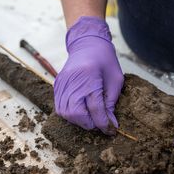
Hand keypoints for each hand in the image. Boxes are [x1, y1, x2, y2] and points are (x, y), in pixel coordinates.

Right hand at [54, 16, 123, 133]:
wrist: (87, 43)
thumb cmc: (104, 60)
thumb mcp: (116, 80)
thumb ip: (111, 102)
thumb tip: (110, 123)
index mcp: (89, 76)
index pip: (95, 108)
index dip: (104, 123)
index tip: (111, 130)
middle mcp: (72, 80)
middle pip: (77, 113)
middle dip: (89, 123)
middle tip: (99, 123)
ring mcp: (62, 83)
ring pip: (66, 113)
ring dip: (79, 121)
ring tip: (90, 118)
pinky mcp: (57, 85)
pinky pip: (59, 107)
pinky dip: (70, 114)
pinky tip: (81, 111)